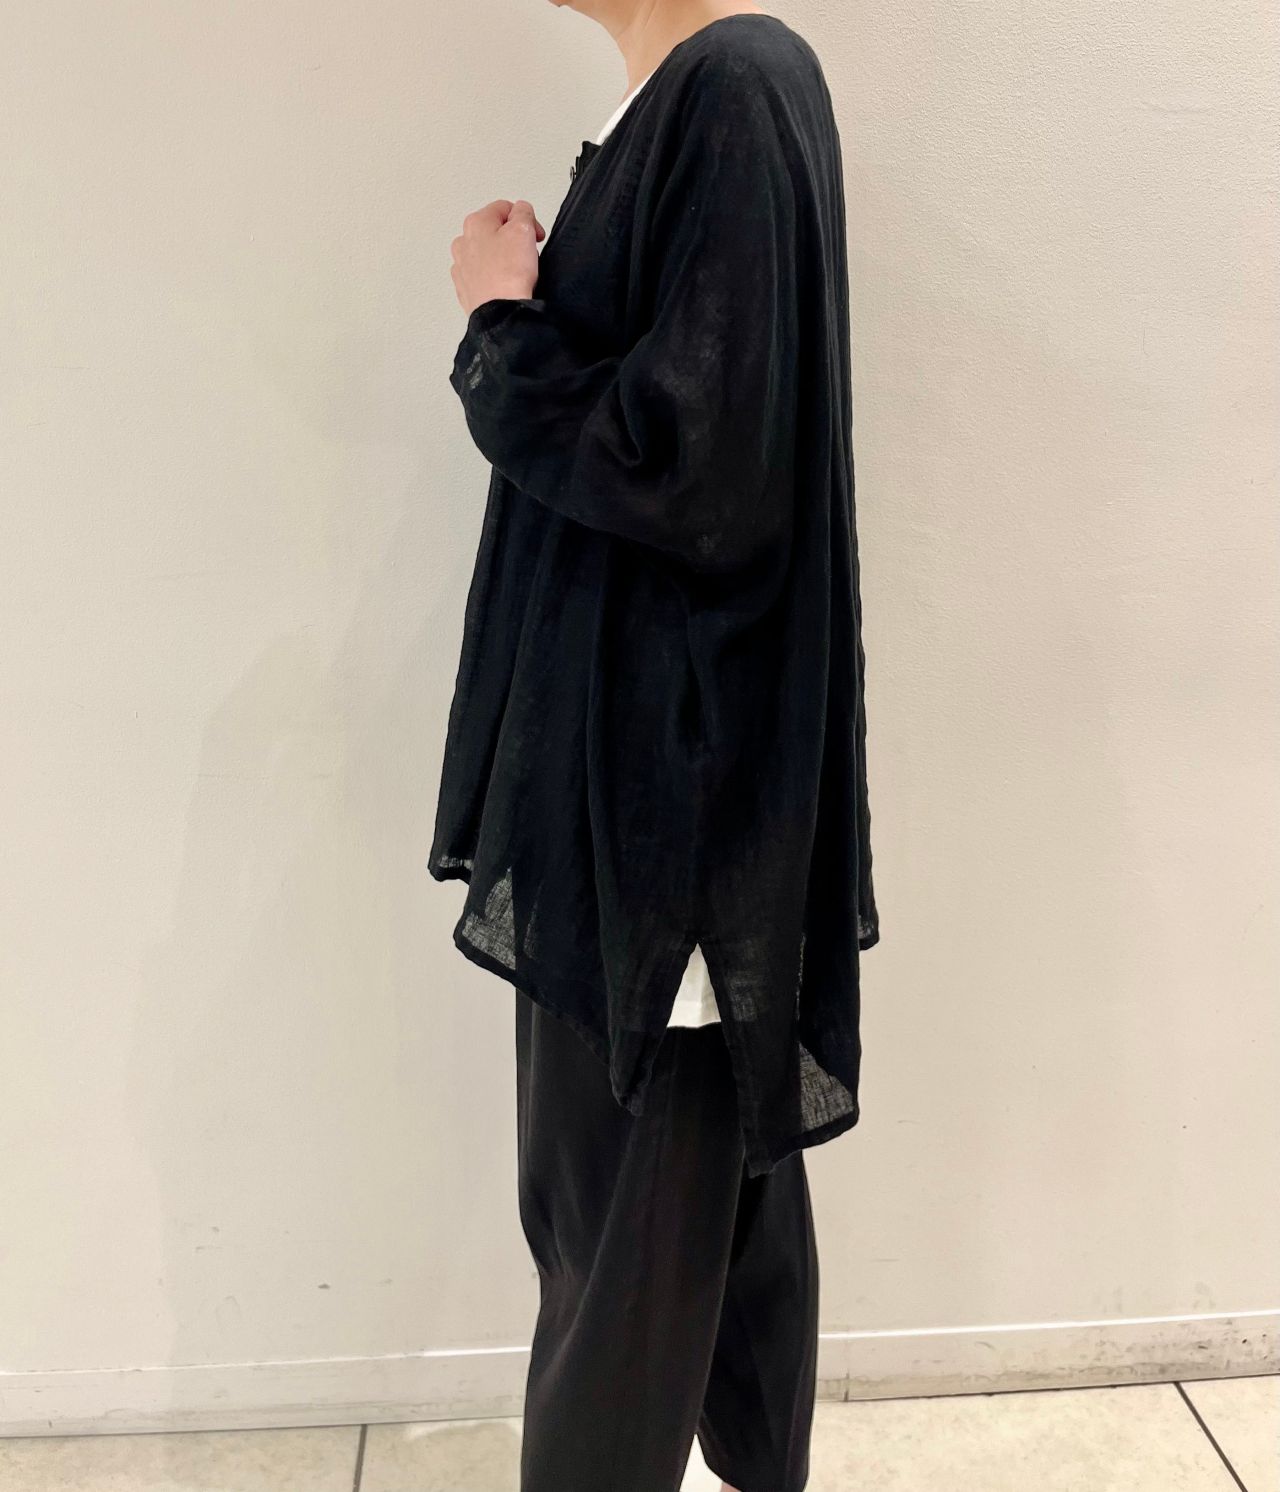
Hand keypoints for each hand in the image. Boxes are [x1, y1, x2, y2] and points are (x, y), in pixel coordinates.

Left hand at [451, 199, 545, 315]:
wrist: (500, 313)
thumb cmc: (509, 275)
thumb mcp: (523, 230)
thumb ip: (523, 212)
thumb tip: (520, 211)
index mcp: (475, 222)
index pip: (505, 208)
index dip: (525, 219)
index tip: (535, 235)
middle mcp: (463, 242)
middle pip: (494, 231)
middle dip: (512, 238)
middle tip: (526, 253)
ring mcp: (462, 267)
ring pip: (487, 253)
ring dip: (502, 258)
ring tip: (515, 272)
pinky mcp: (466, 288)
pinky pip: (483, 275)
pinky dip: (494, 277)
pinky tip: (504, 284)